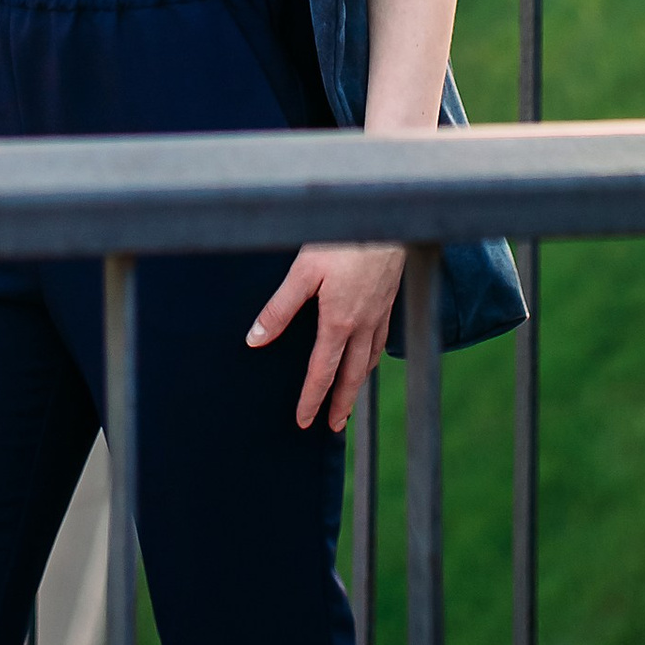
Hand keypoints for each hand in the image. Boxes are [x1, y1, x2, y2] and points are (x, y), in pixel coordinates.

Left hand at [245, 241, 403, 431]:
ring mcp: (380, 313)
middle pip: (352, 375)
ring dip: (358, 383)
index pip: (322, 371)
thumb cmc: (342, 240)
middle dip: (341, 404)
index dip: (312, 399)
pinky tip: (370, 355)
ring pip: (370, 359)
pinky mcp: (389, 299)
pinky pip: (382, 339)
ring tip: (350, 398)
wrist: (386, 217)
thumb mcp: (303, 271)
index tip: (304, 421)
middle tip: (333, 427)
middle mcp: (363, 324)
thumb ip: (279, 308)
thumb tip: (255, 340)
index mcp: (339, 322)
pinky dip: (374, 356)